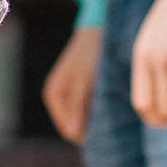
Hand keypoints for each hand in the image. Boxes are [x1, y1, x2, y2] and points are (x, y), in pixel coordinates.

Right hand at [41, 26, 102, 144]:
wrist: (98, 32)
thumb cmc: (90, 55)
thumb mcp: (84, 82)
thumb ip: (78, 107)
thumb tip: (73, 134)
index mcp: (53, 95)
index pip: (69, 130)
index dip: (87, 134)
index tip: (109, 130)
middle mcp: (57, 97)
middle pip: (75, 127)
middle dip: (91, 126)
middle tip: (113, 122)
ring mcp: (67, 95)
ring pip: (83, 119)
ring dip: (96, 118)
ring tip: (112, 109)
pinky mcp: (79, 91)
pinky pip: (88, 110)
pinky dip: (98, 109)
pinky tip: (110, 102)